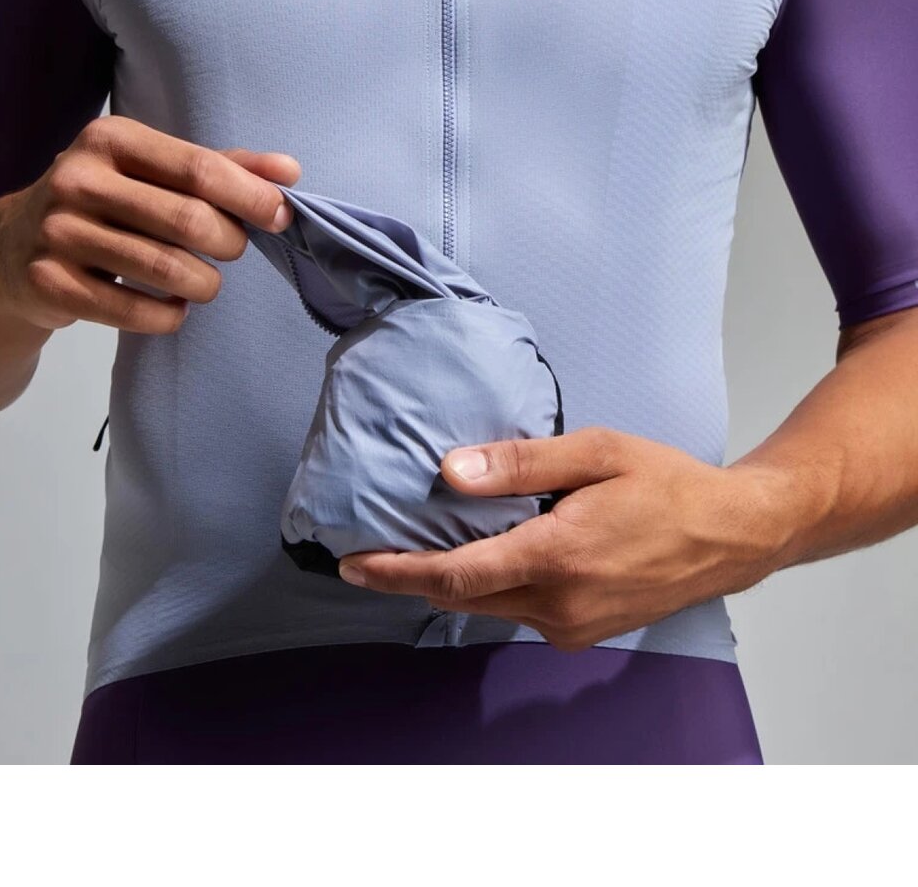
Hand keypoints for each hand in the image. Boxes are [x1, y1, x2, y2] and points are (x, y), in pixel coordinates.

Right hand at [0, 115, 301, 334]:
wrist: (9, 251)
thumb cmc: (105, 204)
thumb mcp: (155, 171)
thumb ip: (223, 168)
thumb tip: (289, 172)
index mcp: (111, 139)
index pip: (200, 169)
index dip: (251, 196)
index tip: (280, 216)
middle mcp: (78, 179)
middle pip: (189, 220)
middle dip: (229, 243)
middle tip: (231, 250)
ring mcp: (58, 233)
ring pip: (166, 269)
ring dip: (204, 284)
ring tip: (204, 281)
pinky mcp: (49, 284)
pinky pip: (134, 312)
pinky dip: (169, 315)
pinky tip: (172, 305)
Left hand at [338, 426, 798, 650]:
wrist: (731, 537)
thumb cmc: (667, 484)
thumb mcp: (596, 452)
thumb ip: (522, 463)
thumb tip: (452, 471)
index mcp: (558, 556)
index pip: (455, 575)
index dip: (396, 571)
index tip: (351, 565)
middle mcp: (559, 603)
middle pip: (462, 598)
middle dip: (410, 578)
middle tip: (366, 556)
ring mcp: (572, 625)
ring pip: (489, 607)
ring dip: (450, 583)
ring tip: (418, 548)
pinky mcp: (583, 632)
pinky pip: (518, 612)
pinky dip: (490, 589)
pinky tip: (484, 558)